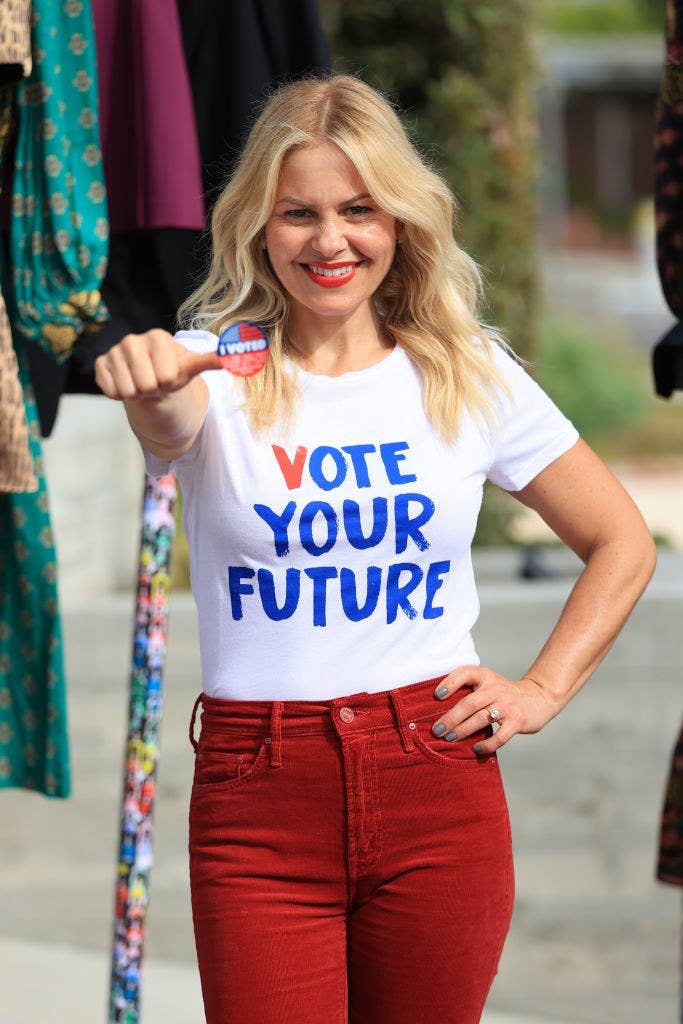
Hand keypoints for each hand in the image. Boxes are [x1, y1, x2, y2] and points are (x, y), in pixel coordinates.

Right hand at [94, 329, 221, 400]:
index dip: (169, 383)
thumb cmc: (173, 371)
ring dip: (137, 394)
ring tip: (142, 383)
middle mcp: (133, 340)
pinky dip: (120, 395)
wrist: (152, 380)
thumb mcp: (192, 366)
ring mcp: (114, 351)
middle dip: (153, 390)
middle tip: (154, 382)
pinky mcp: (100, 364)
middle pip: (147, 384)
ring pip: (128, 391)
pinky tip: (127, 384)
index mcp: (158, 337)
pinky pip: (111, 391)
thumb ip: (212, 360)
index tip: (169, 376)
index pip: (167, 376)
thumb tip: (234, 355)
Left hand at [430, 665, 563, 754]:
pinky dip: (486, 744)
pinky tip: (475, 749)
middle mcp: (496, 688)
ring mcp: (507, 705)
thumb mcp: (488, 683)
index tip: (437, 695)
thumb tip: (438, 709)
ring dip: (462, 730)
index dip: (450, 682)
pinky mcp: (517, 721)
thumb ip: (469, 689)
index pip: (465, 673)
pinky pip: (499, 736)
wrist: (539, 697)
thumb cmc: (503, 693)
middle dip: (450, 718)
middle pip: (469, 703)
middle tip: (436, 730)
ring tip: (449, 738)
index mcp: (485, 676)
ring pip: (481, 719)